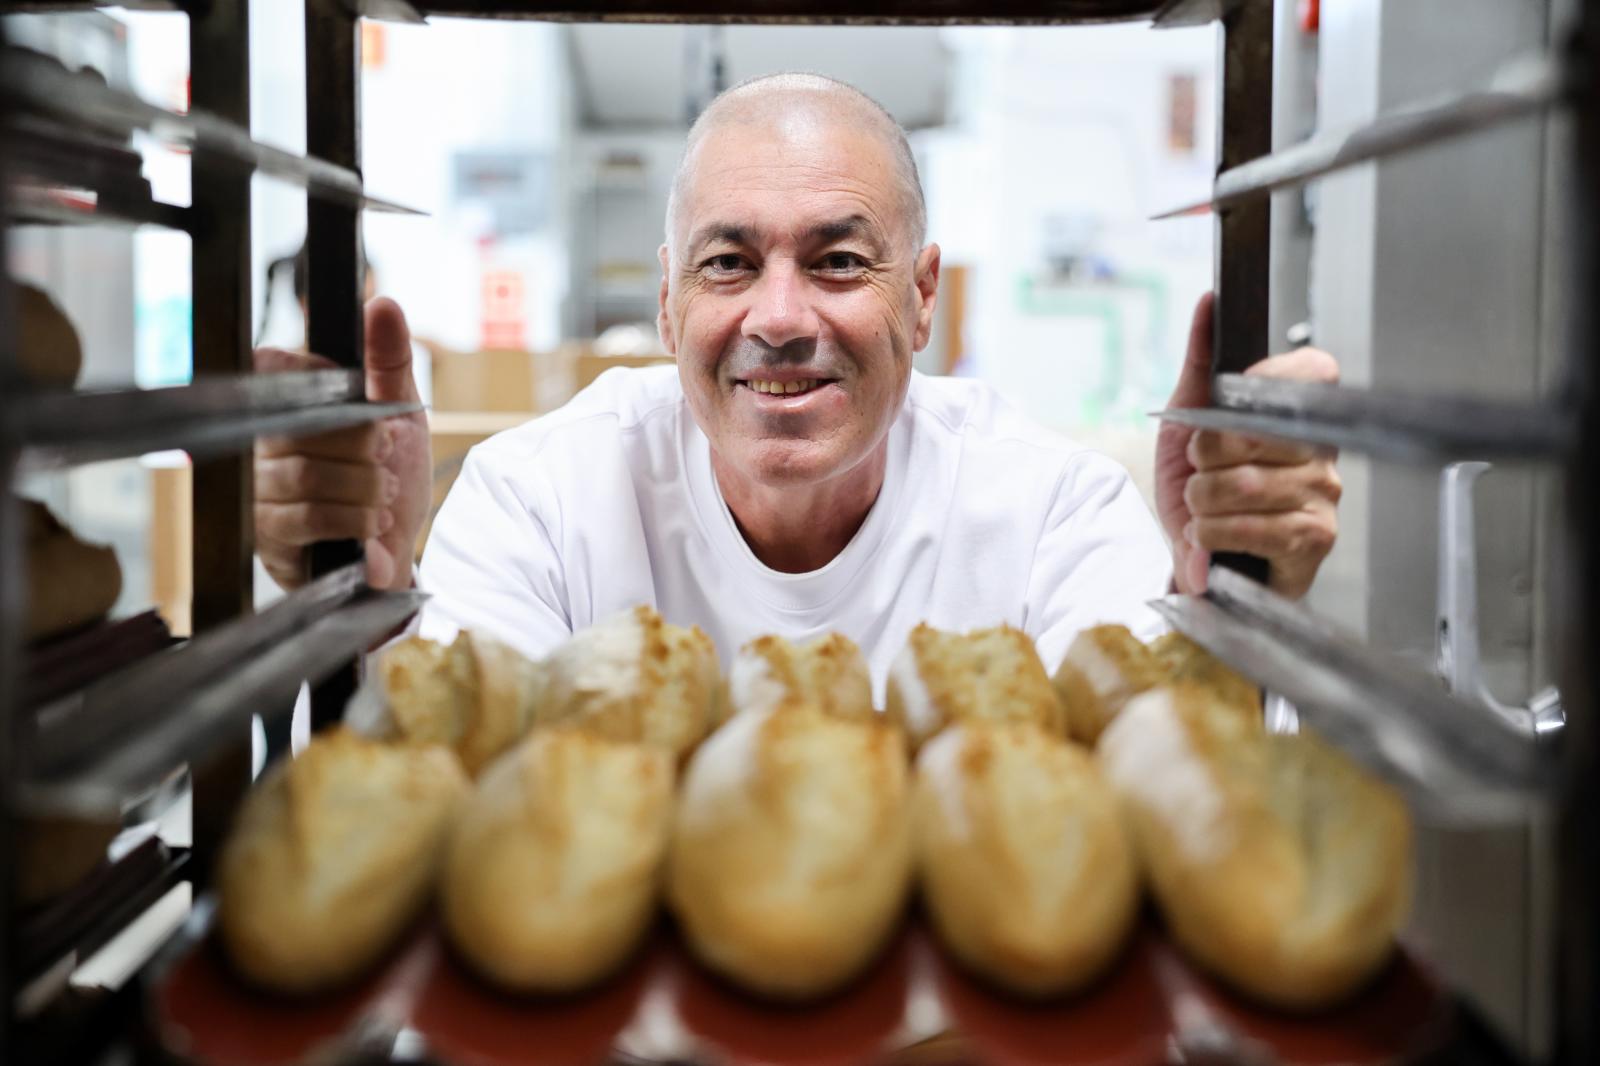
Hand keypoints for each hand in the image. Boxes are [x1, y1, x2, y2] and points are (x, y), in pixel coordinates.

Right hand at [253, 298, 430, 591]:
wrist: (396, 549)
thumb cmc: (389, 477)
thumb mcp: (399, 413)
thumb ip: (389, 360)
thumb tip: (382, 304)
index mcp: (284, 403)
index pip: (272, 367)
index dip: (322, 382)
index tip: (371, 413)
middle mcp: (256, 442)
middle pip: (303, 424)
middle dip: (364, 446)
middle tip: (385, 458)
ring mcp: (256, 490)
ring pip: (308, 474)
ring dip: (365, 487)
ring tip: (383, 495)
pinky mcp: (266, 536)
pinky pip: (309, 516)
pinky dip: (355, 519)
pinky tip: (371, 524)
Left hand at [1155, 292, 1341, 599]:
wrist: (1193, 557)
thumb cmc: (1199, 491)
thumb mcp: (1186, 420)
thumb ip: (1199, 360)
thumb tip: (1208, 304)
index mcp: (1298, 415)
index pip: (1311, 370)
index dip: (1260, 385)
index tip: (1223, 416)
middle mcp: (1321, 452)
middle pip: (1251, 433)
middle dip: (1202, 461)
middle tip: (1201, 475)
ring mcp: (1323, 495)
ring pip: (1241, 484)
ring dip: (1200, 503)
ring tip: (1204, 510)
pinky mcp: (1313, 539)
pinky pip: (1248, 526)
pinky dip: (1209, 534)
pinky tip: (1212, 537)